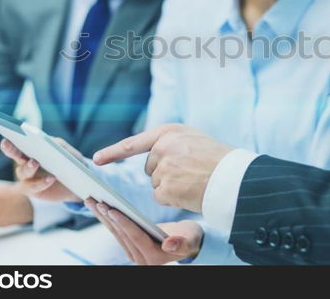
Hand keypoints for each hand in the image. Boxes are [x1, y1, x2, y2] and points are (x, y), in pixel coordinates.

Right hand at [0, 139, 80, 202]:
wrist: (76, 183)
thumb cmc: (69, 163)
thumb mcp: (67, 151)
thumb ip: (58, 145)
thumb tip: (48, 141)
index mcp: (32, 149)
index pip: (19, 141)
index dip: (12, 137)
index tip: (7, 131)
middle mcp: (25, 162)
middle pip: (15, 154)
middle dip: (10, 149)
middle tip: (6, 144)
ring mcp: (27, 177)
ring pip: (22, 171)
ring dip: (28, 167)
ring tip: (35, 163)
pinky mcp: (32, 190)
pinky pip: (32, 187)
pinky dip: (41, 182)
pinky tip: (51, 178)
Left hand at [87, 199, 202, 264]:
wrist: (186, 241)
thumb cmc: (190, 238)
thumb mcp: (190, 239)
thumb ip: (181, 243)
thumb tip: (169, 244)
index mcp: (154, 256)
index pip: (136, 237)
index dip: (124, 223)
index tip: (112, 209)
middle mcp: (141, 258)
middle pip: (121, 234)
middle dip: (108, 216)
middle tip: (96, 200)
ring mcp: (134, 253)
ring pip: (115, 232)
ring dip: (102, 215)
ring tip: (90, 200)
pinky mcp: (130, 245)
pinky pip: (116, 230)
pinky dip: (106, 217)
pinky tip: (98, 206)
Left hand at [93, 124, 231, 211]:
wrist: (233, 176)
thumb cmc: (216, 158)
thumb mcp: (192, 138)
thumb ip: (170, 143)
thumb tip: (151, 156)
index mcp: (168, 132)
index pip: (134, 142)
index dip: (114, 152)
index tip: (96, 159)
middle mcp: (163, 147)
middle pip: (150, 167)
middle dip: (164, 173)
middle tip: (189, 172)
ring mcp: (164, 167)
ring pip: (156, 183)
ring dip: (171, 186)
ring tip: (193, 180)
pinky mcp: (166, 186)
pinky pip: (161, 196)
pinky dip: (173, 198)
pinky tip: (189, 191)